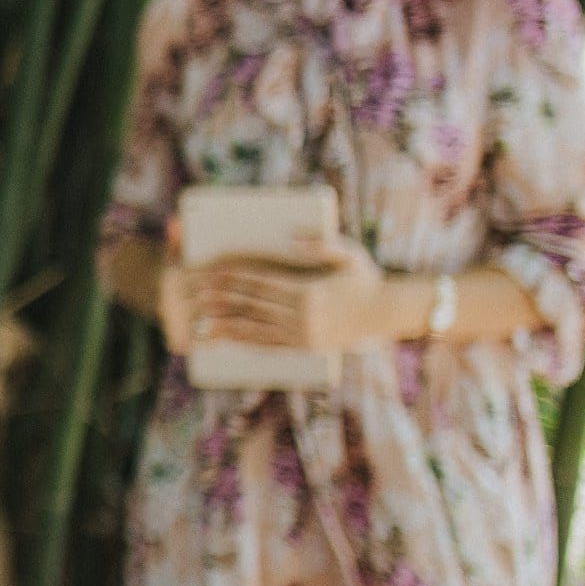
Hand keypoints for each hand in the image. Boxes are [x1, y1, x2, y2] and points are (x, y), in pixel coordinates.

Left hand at [194, 231, 387, 352]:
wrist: (388, 314)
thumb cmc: (368, 279)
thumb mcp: (351, 255)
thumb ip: (323, 244)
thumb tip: (293, 238)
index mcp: (309, 292)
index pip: (261, 284)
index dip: (234, 278)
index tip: (212, 272)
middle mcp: (303, 317)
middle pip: (252, 306)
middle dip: (222, 300)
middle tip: (195, 294)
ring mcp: (304, 335)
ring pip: (255, 330)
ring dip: (225, 326)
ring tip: (200, 323)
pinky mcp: (306, 347)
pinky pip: (269, 346)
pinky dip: (246, 342)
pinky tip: (228, 339)